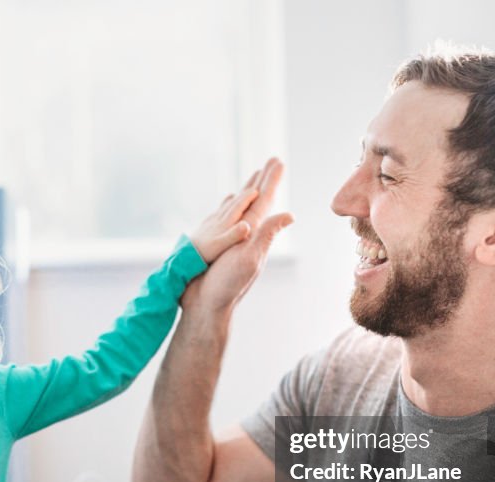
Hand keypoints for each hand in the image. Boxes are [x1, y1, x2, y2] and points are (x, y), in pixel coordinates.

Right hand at [184, 158, 292, 312]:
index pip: (265, 202)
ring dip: (248, 192)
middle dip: (263, 180)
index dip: (271, 181)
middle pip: (256, 202)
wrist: (205, 306)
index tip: (277, 160)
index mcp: (253, 235)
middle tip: (271, 161)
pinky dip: (229, 209)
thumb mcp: (249, 259)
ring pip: (241, 210)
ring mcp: (231, 242)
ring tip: (253, 178)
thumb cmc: (226, 285)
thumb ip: (266, 235)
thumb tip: (289, 215)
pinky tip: (229, 206)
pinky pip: (224, 220)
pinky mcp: (217, 248)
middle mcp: (244, 236)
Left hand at [189, 178, 259, 263]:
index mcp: (225, 222)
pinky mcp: (208, 223)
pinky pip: (220, 209)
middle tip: (253, 182)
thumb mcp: (222, 245)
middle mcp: (219, 218)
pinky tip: (228, 201)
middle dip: (245, 192)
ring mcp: (213, 220)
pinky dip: (227, 203)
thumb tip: (247, 225)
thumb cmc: (206, 252)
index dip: (248, 198)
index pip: (239, 206)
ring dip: (237, 197)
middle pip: (234, 201)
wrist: (186, 255)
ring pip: (227, 204)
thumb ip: (235, 235)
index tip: (257, 190)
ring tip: (244, 190)